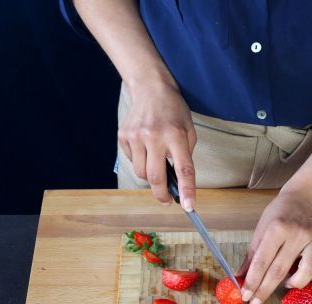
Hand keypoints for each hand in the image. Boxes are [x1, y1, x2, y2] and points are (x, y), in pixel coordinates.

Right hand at [118, 79, 196, 210]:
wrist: (150, 88)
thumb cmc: (174, 111)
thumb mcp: (189, 130)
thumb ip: (185, 154)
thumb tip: (178, 182)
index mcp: (176, 135)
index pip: (184, 168)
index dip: (187, 190)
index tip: (188, 206)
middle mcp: (154, 136)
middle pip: (155, 177)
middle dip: (162, 194)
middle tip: (167, 200)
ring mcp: (136, 136)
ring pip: (142, 173)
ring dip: (151, 176)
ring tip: (157, 162)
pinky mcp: (123, 137)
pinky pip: (133, 161)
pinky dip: (141, 162)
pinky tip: (146, 148)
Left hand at [238, 190, 311, 303]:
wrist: (304, 198)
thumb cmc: (279, 214)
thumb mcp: (261, 229)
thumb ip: (252, 255)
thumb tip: (240, 278)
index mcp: (277, 228)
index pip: (262, 261)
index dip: (253, 281)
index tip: (245, 296)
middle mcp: (298, 234)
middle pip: (280, 270)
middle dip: (265, 290)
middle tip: (255, 303)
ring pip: (308, 270)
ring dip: (295, 283)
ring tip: (287, 284)